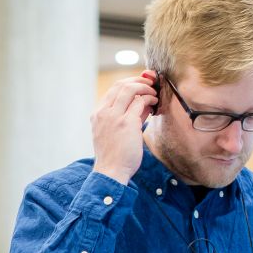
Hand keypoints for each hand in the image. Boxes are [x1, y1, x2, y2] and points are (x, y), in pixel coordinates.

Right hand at [91, 70, 157, 184]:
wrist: (111, 172)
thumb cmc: (114, 156)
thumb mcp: (114, 133)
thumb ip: (127, 117)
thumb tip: (143, 103)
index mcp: (97, 114)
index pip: (113, 90)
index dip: (129, 83)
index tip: (141, 84)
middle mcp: (103, 112)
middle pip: (120, 85)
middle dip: (138, 81)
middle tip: (150, 83)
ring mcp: (113, 116)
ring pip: (129, 89)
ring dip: (144, 88)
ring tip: (154, 92)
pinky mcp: (126, 123)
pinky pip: (139, 102)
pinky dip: (149, 98)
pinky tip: (154, 102)